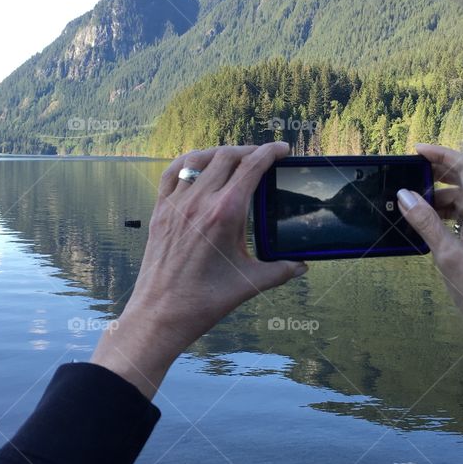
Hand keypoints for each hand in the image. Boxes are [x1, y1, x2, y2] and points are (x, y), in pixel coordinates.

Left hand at [91, 143, 306, 397]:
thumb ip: (280, 270)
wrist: (161, 314)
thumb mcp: (249, 283)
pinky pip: (173, 173)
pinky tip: (198, 165)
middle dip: (249, 150)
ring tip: (234, 158)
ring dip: (219, 153)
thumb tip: (301, 266)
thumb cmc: (205, 301)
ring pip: (199, 159)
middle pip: (227, 157)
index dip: (269, 152)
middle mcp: (199, 202)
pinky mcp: (160, 211)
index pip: (251, 167)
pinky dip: (188, 162)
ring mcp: (176, 204)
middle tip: (263, 156)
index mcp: (225, 214)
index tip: (282, 149)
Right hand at [397, 143, 462, 380]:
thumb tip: (405, 195)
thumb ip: (426, 222)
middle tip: (410, 173)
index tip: (417, 150)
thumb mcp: (447, 257)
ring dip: (440, 195)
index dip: (442, 154)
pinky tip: (428, 219)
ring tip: (413, 200)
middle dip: (438, 173)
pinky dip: (447, 212)